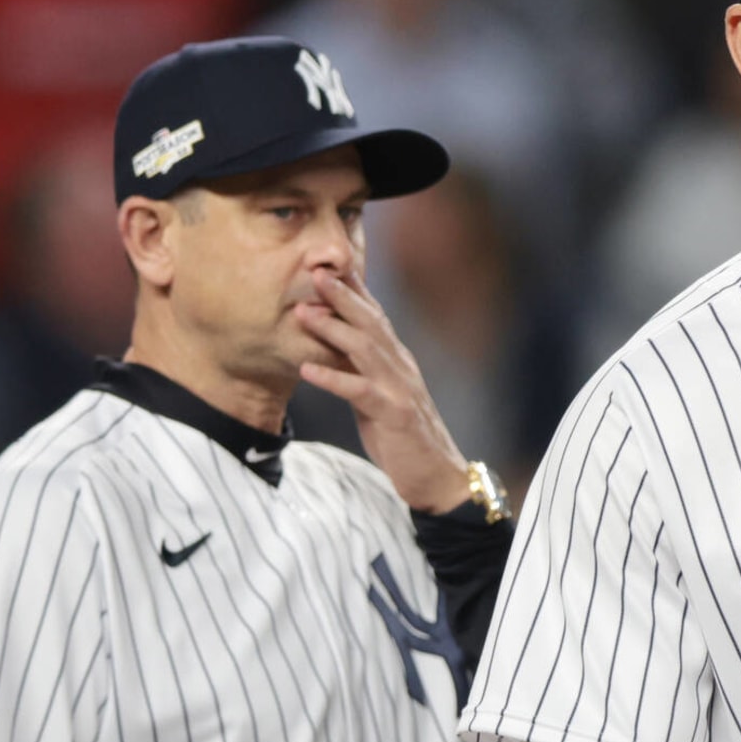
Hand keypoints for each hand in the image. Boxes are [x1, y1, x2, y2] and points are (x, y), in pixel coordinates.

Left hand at [294, 269, 471, 511]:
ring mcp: (400, 389)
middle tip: (316, 272)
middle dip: (343, 296)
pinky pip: (359, 391)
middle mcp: (401, 367)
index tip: (328, 265)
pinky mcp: (395, 414)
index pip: (375, 317)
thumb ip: (360, 370)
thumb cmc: (403, 437)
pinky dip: (332, 378)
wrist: (436, 475)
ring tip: (303, 312)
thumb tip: (331, 348)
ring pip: (365, 349)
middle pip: (371, 323)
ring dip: (332, 329)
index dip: (354, 290)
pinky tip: (307, 370)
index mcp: (398, 361)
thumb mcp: (380, 395)